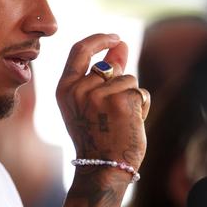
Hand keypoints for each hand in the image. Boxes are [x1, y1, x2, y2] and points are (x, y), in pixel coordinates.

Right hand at [56, 34, 149, 171]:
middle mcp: (78, 90)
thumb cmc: (97, 137)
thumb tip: (121, 44)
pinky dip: (142, 107)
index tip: (115, 37)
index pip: (80, 50)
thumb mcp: (90, 103)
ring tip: (120, 121)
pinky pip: (140, 92)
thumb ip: (104, 73)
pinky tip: (130, 124)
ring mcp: (98, 95)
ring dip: (131, 97)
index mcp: (64, 89)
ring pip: (128, 80)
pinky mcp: (121, 101)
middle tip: (116, 109)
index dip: (99, 39)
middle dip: (121, 82)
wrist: (102, 168)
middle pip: (110, 68)